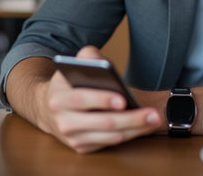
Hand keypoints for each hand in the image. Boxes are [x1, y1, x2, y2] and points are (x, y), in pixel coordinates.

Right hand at [42, 46, 162, 152]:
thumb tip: (101, 61)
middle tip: (153, 113)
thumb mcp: (74, 65)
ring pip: (110, 136)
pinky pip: (110, 143)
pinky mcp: (82, 147)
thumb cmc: (69, 83)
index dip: (103, 100)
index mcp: (60, 98)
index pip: (82, 99)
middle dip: (131, 118)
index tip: (123, 100)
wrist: (48, 108)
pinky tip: (145, 126)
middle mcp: (64, 122)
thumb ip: (88, 56)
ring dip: (136, 129)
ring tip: (154, 119)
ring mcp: (73, 138)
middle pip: (103, 122)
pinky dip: (130, 135)